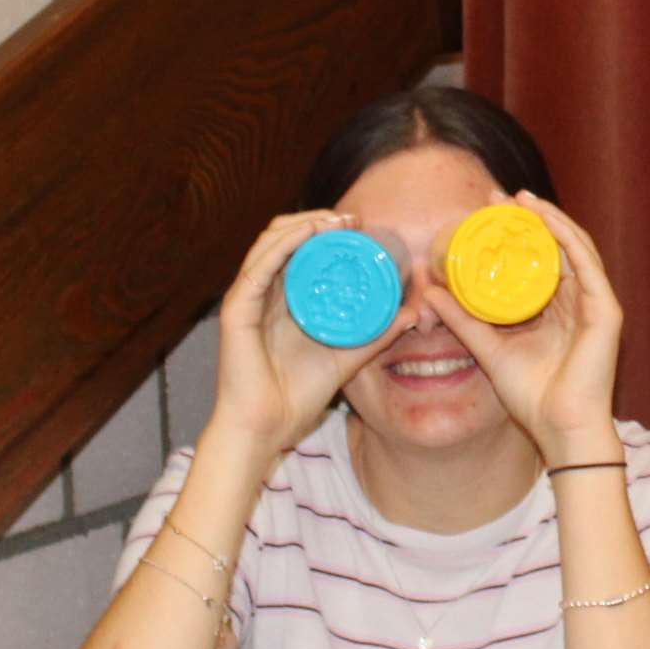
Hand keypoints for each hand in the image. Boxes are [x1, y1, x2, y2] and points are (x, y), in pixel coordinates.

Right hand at [210, 210, 417, 458]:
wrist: (266, 428)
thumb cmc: (297, 396)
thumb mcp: (348, 358)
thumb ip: (376, 336)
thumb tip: (412, 315)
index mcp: (283, 299)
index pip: (300, 250)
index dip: (326, 231)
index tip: (361, 225)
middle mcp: (264, 293)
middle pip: (284, 238)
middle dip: (318, 221)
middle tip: (353, 220)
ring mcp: (248, 298)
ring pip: (270, 242)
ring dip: (304, 224)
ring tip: (337, 221)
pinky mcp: (237, 309)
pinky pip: (259, 266)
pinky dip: (284, 243)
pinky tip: (308, 233)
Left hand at [422, 191, 622, 462]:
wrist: (561, 428)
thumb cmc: (532, 396)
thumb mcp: (488, 349)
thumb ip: (464, 321)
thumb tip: (432, 294)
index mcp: (555, 310)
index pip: (537, 260)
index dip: (515, 234)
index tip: (485, 213)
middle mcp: (577, 301)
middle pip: (555, 247)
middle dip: (529, 218)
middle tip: (499, 197)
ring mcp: (595, 304)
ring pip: (573, 247)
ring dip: (548, 219)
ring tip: (520, 200)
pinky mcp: (606, 310)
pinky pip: (586, 263)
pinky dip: (566, 237)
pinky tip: (545, 220)